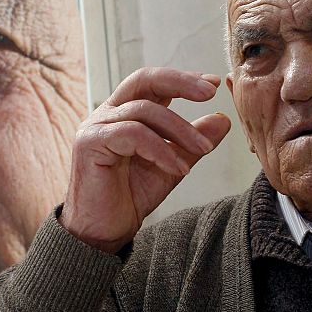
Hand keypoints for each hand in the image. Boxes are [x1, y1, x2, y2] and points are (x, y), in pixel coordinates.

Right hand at [60, 67, 231, 252]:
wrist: (103, 231)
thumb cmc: (130, 197)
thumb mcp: (171, 165)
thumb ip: (191, 143)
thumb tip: (221, 120)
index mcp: (124, 114)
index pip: (152, 83)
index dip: (182, 79)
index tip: (213, 84)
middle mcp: (107, 114)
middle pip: (143, 80)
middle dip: (180, 82)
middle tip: (209, 93)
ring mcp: (95, 126)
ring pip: (144, 110)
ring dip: (179, 129)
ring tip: (202, 150)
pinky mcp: (90, 143)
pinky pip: (132, 134)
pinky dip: (160, 148)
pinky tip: (177, 167)